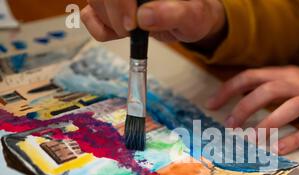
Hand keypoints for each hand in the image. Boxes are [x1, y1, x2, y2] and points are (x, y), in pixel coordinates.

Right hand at [81, 0, 225, 42]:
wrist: (190, 19)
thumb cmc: (194, 14)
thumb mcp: (193, 16)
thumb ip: (174, 14)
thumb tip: (144, 16)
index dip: (119, 2)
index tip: (133, 24)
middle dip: (113, 14)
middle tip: (132, 31)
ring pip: (93, 2)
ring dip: (110, 23)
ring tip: (134, 31)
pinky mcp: (107, 6)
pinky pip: (89, 15)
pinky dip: (100, 29)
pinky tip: (121, 32)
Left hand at [207, 66, 298, 154]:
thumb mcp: (297, 85)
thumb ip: (273, 91)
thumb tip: (240, 106)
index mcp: (288, 73)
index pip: (252, 76)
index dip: (229, 90)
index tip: (211, 105)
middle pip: (266, 90)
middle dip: (243, 108)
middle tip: (230, 127)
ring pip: (288, 108)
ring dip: (266, 124)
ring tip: (250, 140)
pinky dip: (294, 140)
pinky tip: (279, 150)